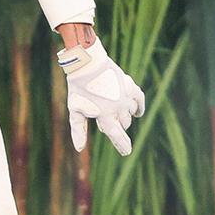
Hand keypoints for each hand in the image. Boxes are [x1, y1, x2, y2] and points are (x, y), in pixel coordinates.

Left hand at [56, 39, 145, 155]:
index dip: (122, 145)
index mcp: (105, 115)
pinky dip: (139, 106)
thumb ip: (79, 130)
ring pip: (130, 113)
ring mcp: (125, 96)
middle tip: (104, 113)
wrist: (88, 63)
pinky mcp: (130, 85)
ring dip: (124, 114)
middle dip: (117, 123)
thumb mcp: (75, 110)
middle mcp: (118, 107)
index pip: (117, 135)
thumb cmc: (79, 88)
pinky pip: (139, 99)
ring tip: (112, 106)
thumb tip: (80, 149)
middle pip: (124, 124)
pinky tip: (137, 111)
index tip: (127, 152)